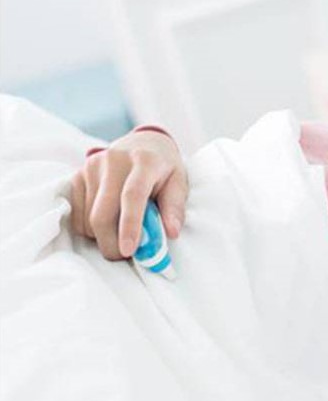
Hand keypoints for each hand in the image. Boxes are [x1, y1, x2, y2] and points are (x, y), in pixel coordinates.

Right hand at [69, 130, 187, 260]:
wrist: (143, 144)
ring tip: (120, 231)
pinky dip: (89, 228)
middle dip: (111, 243)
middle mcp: (114, 161)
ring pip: (88, 218)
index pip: (132, 196)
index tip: (129, 251)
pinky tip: (107, 220)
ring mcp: (92, 166)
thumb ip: (174, 208)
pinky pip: (76, 214)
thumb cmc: (163, 169)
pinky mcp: (77, 175)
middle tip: (124, 255)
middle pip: (102, 213)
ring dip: (102, 236)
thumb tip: (170, 233)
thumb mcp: (179, 182)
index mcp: (145, 161)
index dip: (130, 226)